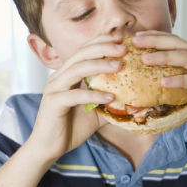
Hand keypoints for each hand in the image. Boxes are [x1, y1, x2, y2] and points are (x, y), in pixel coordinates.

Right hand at [29, 36, 124, 161]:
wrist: (48, 148)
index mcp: (66, 75)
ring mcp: (54, 89)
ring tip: (120, 66)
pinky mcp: (53, 103)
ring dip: (99, 65)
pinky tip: (111, 97)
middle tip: (124, 48)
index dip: (101, 41)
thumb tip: (138, 101)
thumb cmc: (71, 128)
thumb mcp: (95, 112)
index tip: (121, 38)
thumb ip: (110, 103)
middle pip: (81, 54)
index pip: (83, 51)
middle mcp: (58, 77)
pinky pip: (75, 95)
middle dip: (103, 47)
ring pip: (77, 69)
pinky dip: (94, 95)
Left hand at [133, 31, 186, 143]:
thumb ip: (164, 93)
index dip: (156, 37)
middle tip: (135, 41)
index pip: (175, 43)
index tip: (135, 37)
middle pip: (179, 45)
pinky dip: (181, 80)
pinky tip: (164, 82)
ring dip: (164, 57)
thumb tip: (135, 99)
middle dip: (156, 41)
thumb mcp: (181, 99)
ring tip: (145, 59)